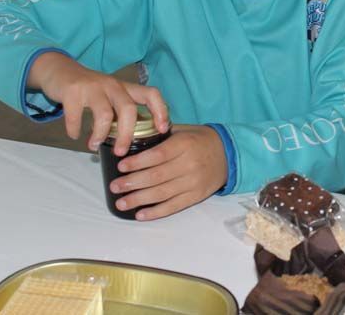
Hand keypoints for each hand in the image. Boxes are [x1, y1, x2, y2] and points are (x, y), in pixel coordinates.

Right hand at [28, 51, 169, 153]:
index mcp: (125, 88)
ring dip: (100, 134)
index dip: (160, 110)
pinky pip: (76, 115)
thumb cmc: (90, 89)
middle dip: (127, 134)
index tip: (163, 129)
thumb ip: (119, 114)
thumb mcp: (110, 96)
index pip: (151, 94)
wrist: (59, 69)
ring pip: (105, 114)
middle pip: (128, 109)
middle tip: (121, 152)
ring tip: (94, 145)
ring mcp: (92, 87)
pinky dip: (75, 129)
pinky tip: (74, 135)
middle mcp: (112, 85)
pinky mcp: (73, 91)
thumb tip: (128, 142)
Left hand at [109, 125, 227, 219]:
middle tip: (115, 187)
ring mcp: (194, 182)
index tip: (121, 166)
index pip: (157, 155)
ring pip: (162, 193)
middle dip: (132, 183)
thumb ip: (161, 134)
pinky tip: (140, 214)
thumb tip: (132, 137)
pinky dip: (156, 212)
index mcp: (184, 145)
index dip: (138, 162)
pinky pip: (174, 206)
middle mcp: (189, 164)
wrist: (229, 154)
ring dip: (139, 199)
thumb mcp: (184, 130)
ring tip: (121, 203)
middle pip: (157, 176)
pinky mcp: (196, 196)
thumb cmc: (201, 140)